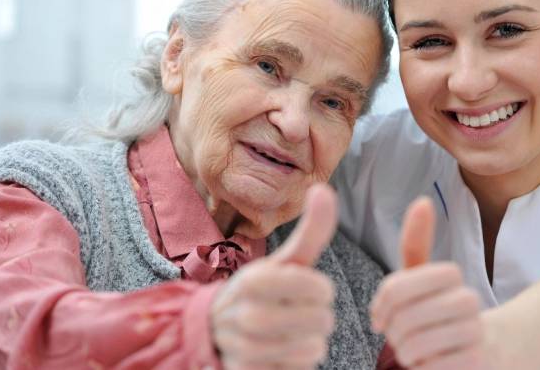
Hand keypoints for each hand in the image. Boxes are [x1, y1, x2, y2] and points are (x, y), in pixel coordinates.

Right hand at [211, 183, 337, 369]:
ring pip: (313, 349)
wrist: (216, 329)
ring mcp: (246, 348)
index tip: (305, 288)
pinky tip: (280, 351)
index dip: (320, 290)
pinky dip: (296, 363)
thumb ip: (311, 229)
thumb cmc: (265, 290)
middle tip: (297, 311)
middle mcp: (247, 314)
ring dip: (310, 341)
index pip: (320, 289)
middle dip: (317, 316)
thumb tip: (323, 187)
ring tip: (291, 331)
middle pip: (321, 321)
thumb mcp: (287, 259)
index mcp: (256, 280)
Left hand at [371, 198, 483, 368]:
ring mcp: (475, 333)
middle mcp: (468, 300)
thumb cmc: (441, 311)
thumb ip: (416, 243)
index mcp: (452, 276)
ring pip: (413, 345)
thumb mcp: (424, 277)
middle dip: (394, 332)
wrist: (489, 349)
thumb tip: (422, 200)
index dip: (382, 305)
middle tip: (402, 336)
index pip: (395, 288)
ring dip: (406, 353)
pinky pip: (427, 368)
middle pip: (402, 318)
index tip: (383, 315)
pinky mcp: (475, 363)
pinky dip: (420, 369)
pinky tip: (432, 363)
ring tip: (416, 349)